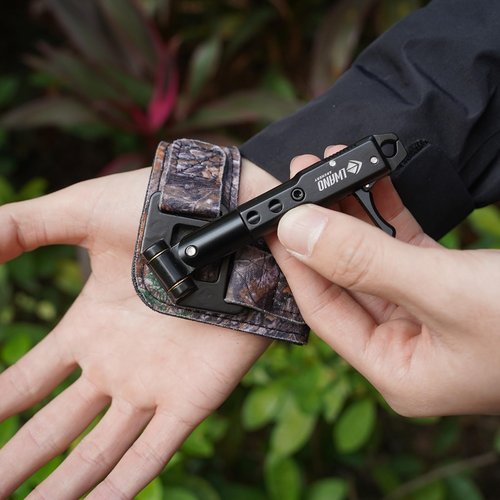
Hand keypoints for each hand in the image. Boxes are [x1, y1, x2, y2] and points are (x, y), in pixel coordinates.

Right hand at [0, 161, 276, 497]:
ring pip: (97, 455)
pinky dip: (120, 490)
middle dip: (17, 462)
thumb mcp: (78, 214)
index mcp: (89, 328)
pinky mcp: (193, 398)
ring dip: (62, 489)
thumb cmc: (156, 211)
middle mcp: (117, 364)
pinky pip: (152, 456)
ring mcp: (153, 385)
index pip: (26, 382)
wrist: (226, 219)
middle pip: (53, 429)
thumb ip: (18, 228)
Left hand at [275, 146, 499, 416]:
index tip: (274, 217)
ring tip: (330, 164)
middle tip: (302, 176)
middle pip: (346, 279)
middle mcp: (408, 347)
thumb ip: (366, 261)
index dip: (295, 261)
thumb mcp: (446, 290)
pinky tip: (375, 180)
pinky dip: (391, 215)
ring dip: (354, 212)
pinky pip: (408, 248)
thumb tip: (297, 230)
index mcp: (397, 370)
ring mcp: (432, 317)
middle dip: (323, 225)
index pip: (325, 310)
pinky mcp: (455, 288)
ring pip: (375, 259)